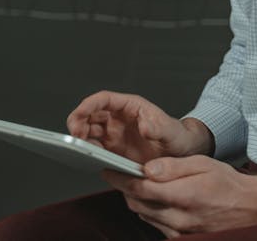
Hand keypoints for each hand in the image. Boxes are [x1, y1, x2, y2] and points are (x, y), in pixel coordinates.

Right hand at [66, 91, 212, 163]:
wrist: (181, 154)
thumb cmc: (177, 137)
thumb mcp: (171, 132)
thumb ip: (159, 128)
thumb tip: (146, 126)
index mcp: (131, 107)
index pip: (104, 99)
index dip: (89, 104)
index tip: (80, 113)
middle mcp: (119, 118)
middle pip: (90, 113)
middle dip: (78, 121)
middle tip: (75, 136)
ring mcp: (114, 134)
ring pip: (88, 130)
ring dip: (80, 137)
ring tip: (79, 148)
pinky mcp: (112, 150)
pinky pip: (94, 148)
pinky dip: (87, 151)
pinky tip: (86, 157)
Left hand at [101, 155, 256, 236]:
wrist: (250, 207)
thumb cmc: (228, 183)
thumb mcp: (202, 164)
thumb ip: (173, 166)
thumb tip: (147, 168)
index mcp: (184, 195)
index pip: (141, 189)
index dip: (120, 179)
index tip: (109, 170)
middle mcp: (179, 218)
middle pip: (137, 204)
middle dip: (126, 189)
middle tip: (123, 174)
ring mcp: (180, 231)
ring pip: (144, 216)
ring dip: (137, 200)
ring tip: (141, 185)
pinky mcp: (182, 238)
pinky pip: (156, 225)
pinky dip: (150, 211)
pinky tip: (157, 200)